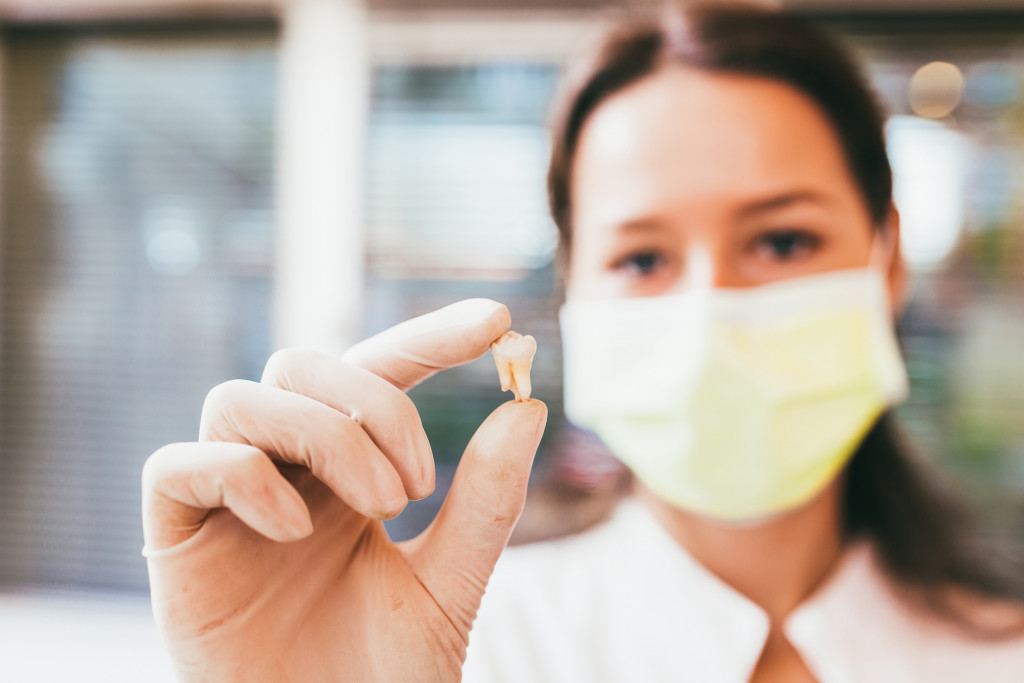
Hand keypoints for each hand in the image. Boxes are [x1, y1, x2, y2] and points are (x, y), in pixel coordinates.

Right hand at [142, 299, 546, 681]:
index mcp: (344, 471)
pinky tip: (292, 531)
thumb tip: (528, 408)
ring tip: (378, 508)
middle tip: (416, 484)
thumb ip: (485, 503)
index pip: (376, 372)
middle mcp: (282, 471)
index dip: (428, 337)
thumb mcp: (450, 584)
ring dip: (323, 436)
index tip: (496, 321)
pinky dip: (241, 476)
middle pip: (299, 364)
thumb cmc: (381, 677)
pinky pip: (176, 465)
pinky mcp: (173, 543)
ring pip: (240, 397)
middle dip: (372, 404)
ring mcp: (225, 503)